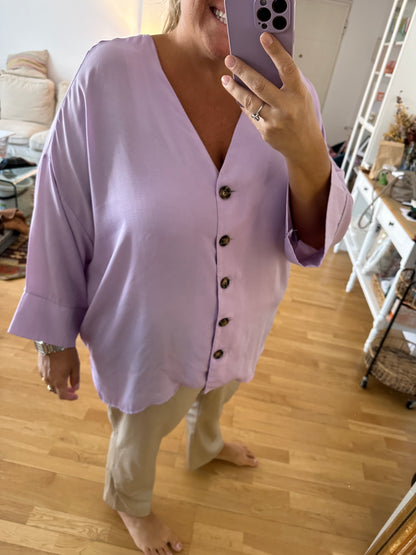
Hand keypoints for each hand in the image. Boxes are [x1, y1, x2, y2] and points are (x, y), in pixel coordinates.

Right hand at [38, 347, 79, 400]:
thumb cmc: (67, 353)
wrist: (53, 340)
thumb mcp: (75, 366)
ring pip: (50, 384)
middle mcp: (49, 380)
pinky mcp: (40, 368)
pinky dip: (53, 378)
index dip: (70, 398)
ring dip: (58, 385)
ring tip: (66, 380)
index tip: (76, 396)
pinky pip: (46, 377)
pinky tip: (58, 372)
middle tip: (72, 388)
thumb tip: (76, 388)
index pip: (63, 396)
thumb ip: (75, 379)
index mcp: (58, 381)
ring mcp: (43, 374)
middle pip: (56, 391)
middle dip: (65, 391)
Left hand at [221, 32, 326, 166]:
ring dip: (234, 89)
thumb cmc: (302, 115)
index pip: (287, 68)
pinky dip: (242, 103)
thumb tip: (261, 64)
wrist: (305, 146)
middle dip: (243, 70)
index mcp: (299, 93)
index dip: (276, 52)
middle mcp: (286, 107)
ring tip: (225, 79)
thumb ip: (286, 82)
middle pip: (260, 85)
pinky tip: (236, 95)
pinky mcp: (265, 131)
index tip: (264, 37)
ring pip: (249, 102)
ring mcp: (274, 121)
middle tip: (230, 59)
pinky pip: (250, 114)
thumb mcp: (301, 95)